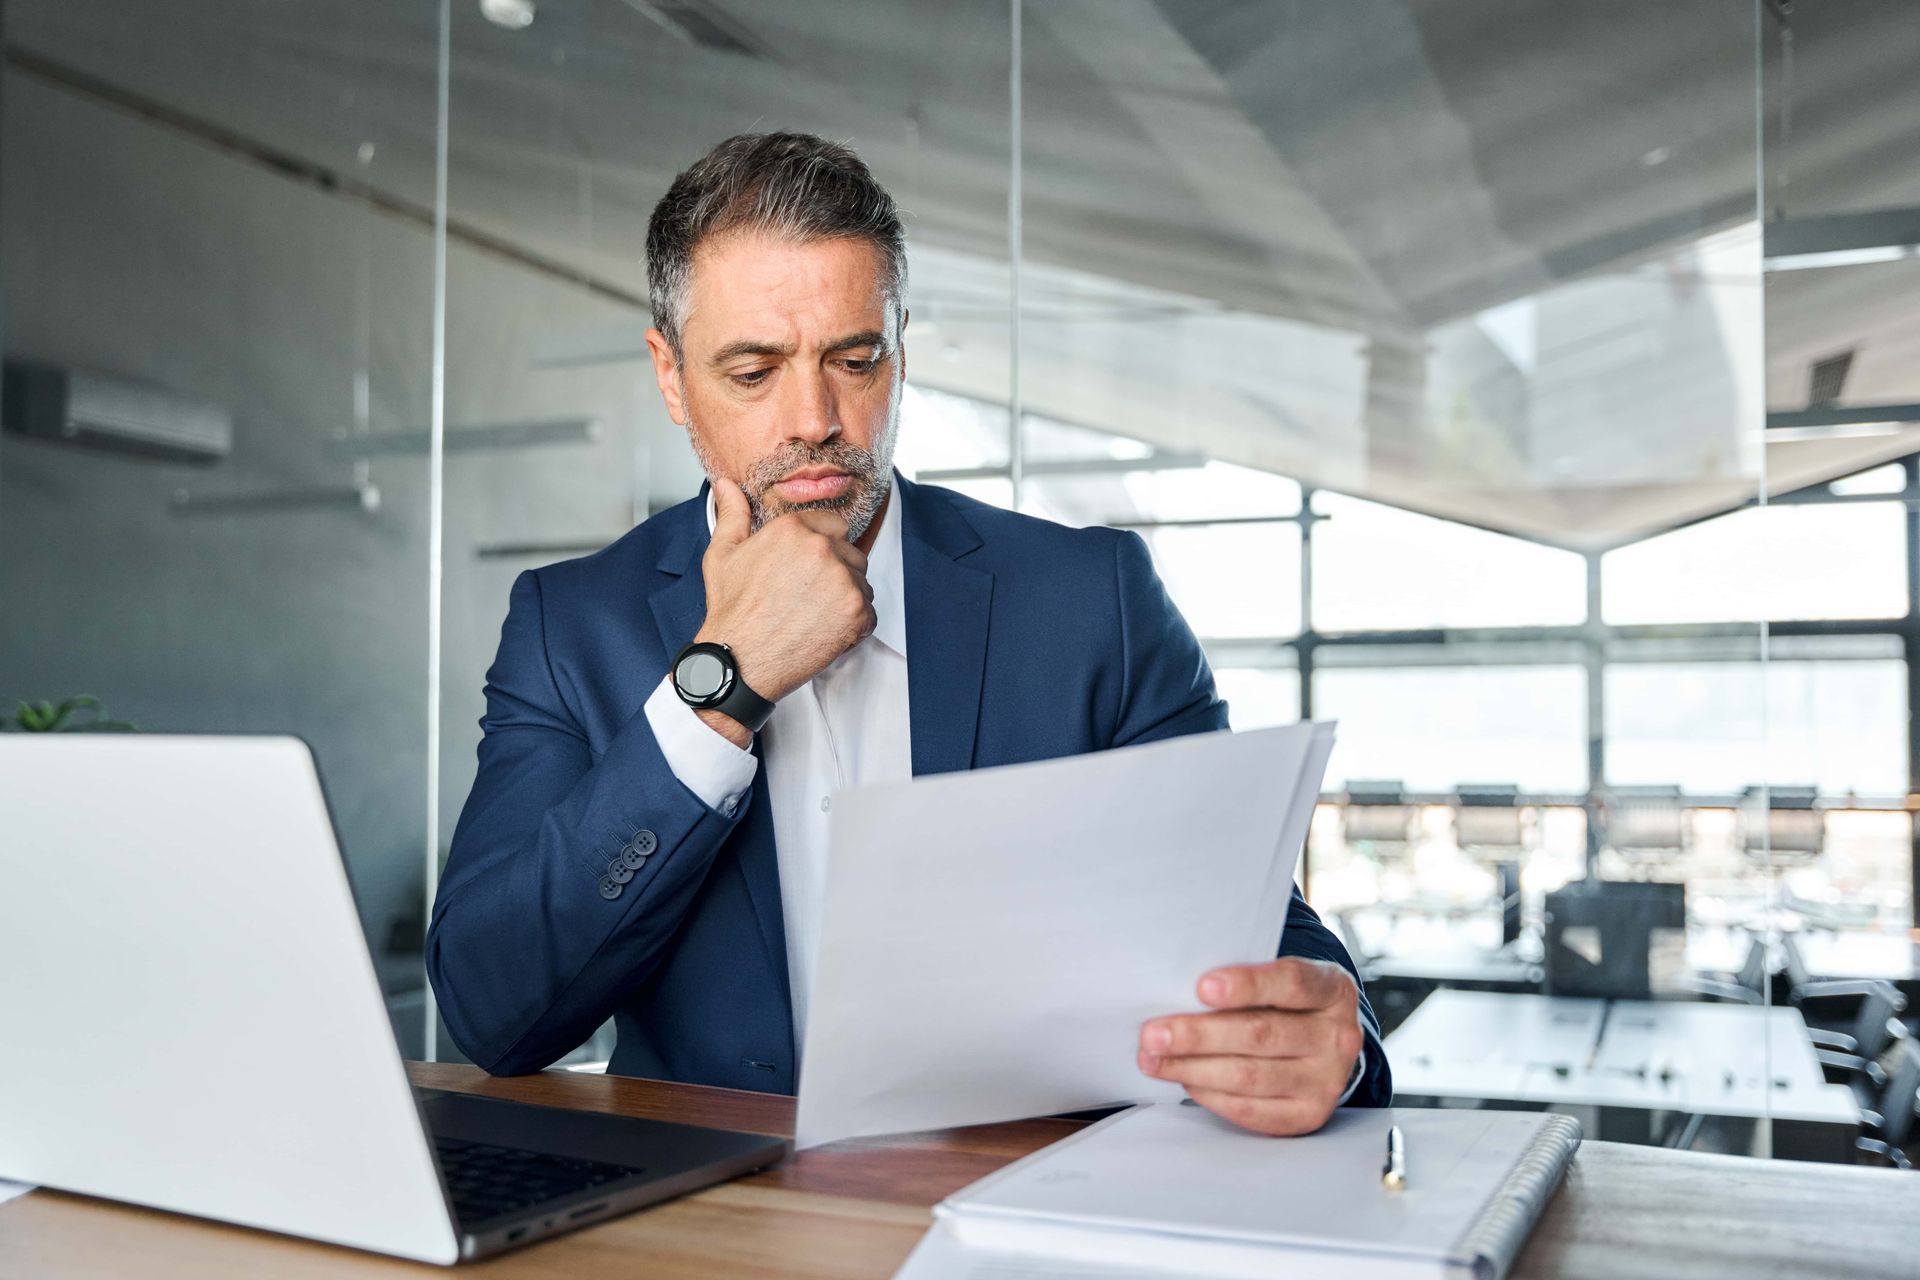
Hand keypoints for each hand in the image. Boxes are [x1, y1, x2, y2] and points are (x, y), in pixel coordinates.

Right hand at [690, 478, 875, 743]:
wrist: (739, 661)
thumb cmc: (732, 611)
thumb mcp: (723, 555)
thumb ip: (732, 514)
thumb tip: (726, 485)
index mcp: (793, 528)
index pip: (832, 524)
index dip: (822, 546)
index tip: (808, 567)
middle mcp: (822, 549)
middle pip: (850, 553)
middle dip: (835, 572)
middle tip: (807, 597)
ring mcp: (843, 581)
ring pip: (861, 582)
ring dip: (845, 597)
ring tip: (813, 615)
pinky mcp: (857, 612)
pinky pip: (868, 612)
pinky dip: (853, 625)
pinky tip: (823, 631)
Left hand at [1137, 957, 1363, 1136]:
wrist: (1322, 1045)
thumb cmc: (1286, 1004)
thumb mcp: (1280, 981)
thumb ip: (1243, 983)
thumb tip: (1177, 992)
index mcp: (1333, 989)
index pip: (1292, 982)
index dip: (1247, 985)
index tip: (1201, 987)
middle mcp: (1337, 1037)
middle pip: (1262, 1034)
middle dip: (1199, 1034)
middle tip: (1153, 1034)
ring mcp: (1327, 1081)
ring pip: (1250, 1076)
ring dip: (1193, 1067)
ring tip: (1153, 1059)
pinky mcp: (1308, 1115)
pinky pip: (1251, 1109)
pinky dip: (1210, 1095)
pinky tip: (1184, 1079)